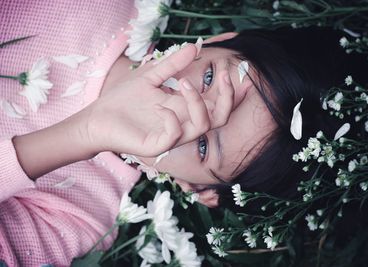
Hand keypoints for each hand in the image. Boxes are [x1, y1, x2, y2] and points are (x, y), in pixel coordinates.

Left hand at [79, 44, 234, 157]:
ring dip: (197, 103)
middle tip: (222, 77)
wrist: (97, 118)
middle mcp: (183, 124)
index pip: (216, 106)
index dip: (227, 91)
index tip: (225, 71)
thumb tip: (194, 47)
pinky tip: (157, 105)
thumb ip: (172, 64)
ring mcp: (171, 137)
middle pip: (219, 119)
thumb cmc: (124, 99)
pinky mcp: (156, 146)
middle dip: (226, 99)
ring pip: (202, 127)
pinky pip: (174, 135)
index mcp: (184, 109)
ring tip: (181, 83)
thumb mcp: (150, 75)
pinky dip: (171, 118)